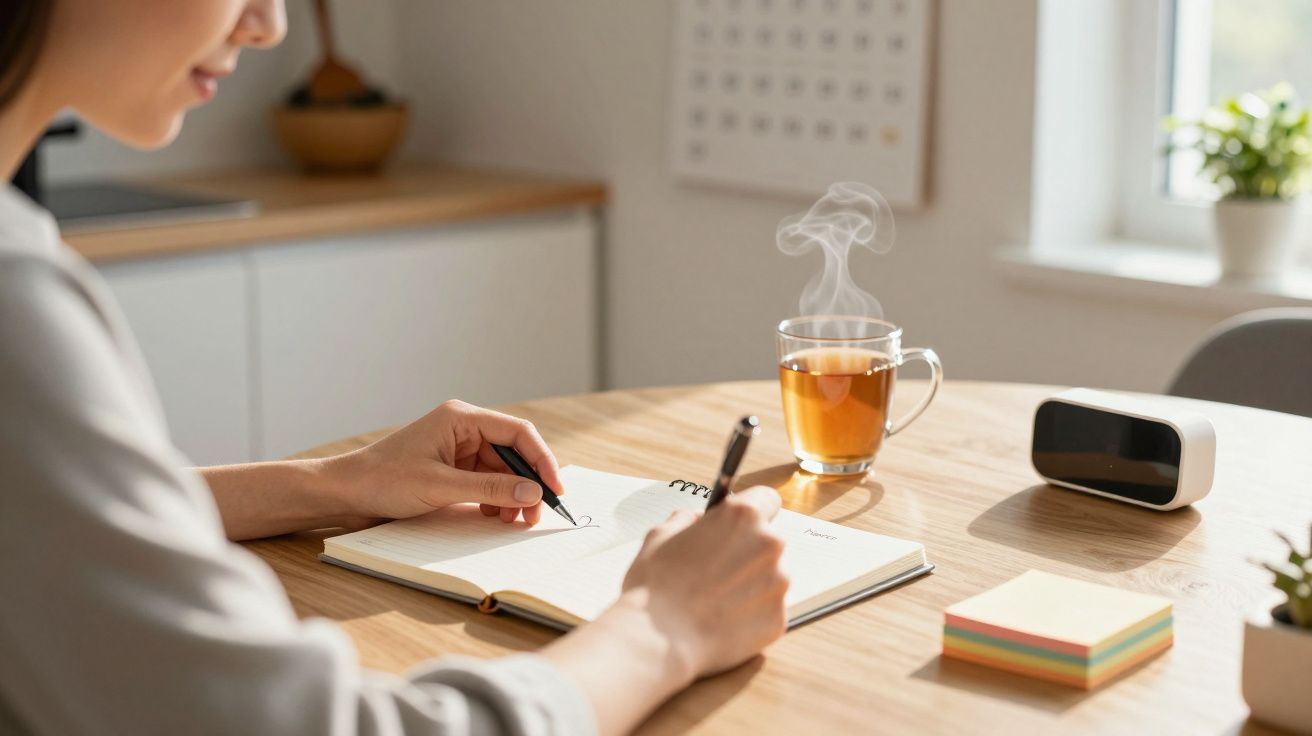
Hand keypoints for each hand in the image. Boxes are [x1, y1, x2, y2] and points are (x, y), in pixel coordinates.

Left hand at [326, 399, 564, 526]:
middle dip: (528, 482)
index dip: (542, 460)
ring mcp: (458, 448)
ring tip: (515, 520)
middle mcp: (464, 428)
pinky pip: (486, 480)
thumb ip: (490, 488)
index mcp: (462, 418)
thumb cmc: (384, 480)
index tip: (554, 489)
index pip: (518, 433)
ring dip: (513, 494)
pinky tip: (495, 516)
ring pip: (502, 469)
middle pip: (513, 452)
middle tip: (537, 514)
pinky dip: (496, 498)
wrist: (346, 492)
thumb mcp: (441, 486)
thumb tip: (533, 492)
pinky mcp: (452, 468)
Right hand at [539, 486, 787, 735]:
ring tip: (715, 602)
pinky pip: (767, 612)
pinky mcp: (778, 619)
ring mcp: (778, 584)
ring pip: (770, 578)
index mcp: (742, 516)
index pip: (767, 499)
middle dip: (748, 553)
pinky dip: (750, 616)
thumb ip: (687, 520)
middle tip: (718, 571)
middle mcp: (769, 545)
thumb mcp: (660, 535)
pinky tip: (722, 622)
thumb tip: (699, 520)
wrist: (656, 640)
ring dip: (750, 585)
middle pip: (768, 542)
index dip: (752, 511)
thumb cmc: (654, 586)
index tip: (742, 525)